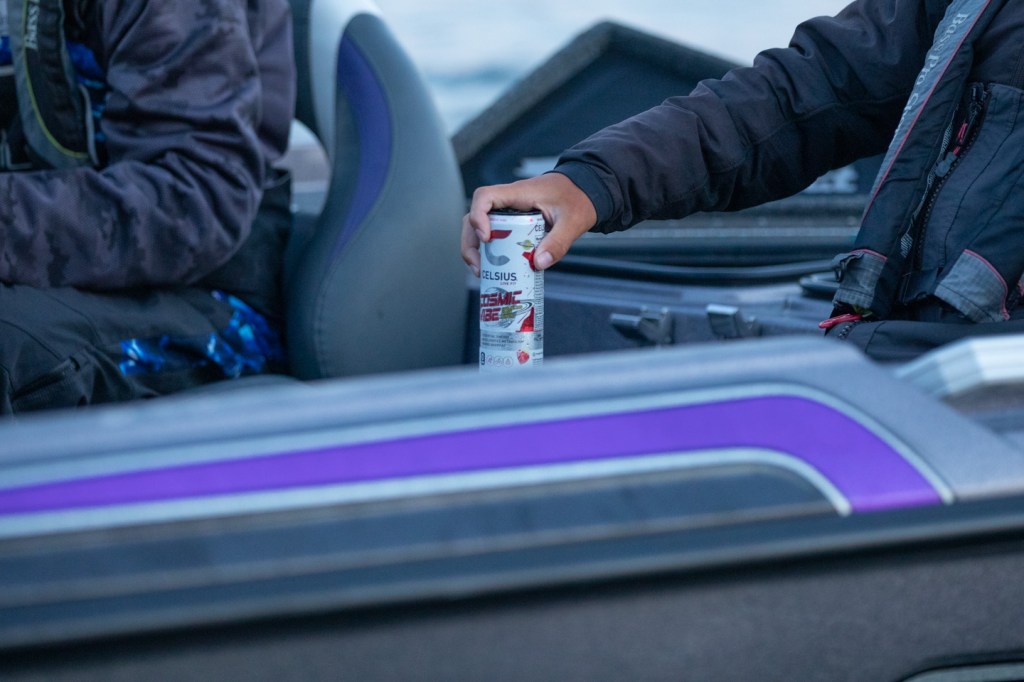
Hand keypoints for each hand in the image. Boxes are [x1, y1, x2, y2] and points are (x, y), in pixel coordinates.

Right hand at [461, 173, 596, 275]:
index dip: (478, 216)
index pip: (484, 196)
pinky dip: (489, 252)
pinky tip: (496, 269)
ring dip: (476, 250)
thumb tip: (538, 264)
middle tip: (480, 268)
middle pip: (472, 217)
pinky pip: (493, 235)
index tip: (486, 238)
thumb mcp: (572, 222)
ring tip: (483, 272)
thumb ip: (558, 242)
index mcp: (518, 194)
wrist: (584, 191)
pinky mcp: (511, 223)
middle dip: (471, 244)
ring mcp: (507, 212)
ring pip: (478, 227)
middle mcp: (507, 202)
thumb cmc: (577, 199)